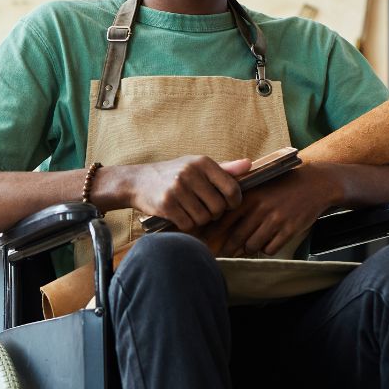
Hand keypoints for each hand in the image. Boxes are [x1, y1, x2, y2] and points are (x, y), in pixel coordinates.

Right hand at [121, 156, 250, 231]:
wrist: (138, 181)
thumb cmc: (173, 173)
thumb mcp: (197, 166)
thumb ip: (225, 169)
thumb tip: (250, 165)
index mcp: (203, 162)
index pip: (232, 189)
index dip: (234, 202)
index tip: (228, 204)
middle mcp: (190, 173)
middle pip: (218, 208)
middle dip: (215, 213)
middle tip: (205, 209)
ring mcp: (177, 189)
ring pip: (204, 219)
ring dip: (200, 220)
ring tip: (191, 210)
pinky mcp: (167, 205)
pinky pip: (188, 225)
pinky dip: (187, 225)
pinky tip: (180, 215)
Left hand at [212, 164, 343, 257]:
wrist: (315, 184)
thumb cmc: (282, 185)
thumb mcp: (260, 185)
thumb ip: (240, 199)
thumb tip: (218, 219)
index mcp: (250, 196)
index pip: (224, 219)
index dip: (212, 233)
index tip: (204, 241)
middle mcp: (261, 208)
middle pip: (236, 237)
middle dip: (226, 249)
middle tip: (220, 255)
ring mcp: (276, 220)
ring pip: (252, 245)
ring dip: (248, 249)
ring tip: (247, 247)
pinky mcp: (289, 230)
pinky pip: (270, 249)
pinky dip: (266, 249)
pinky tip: (267, 243)